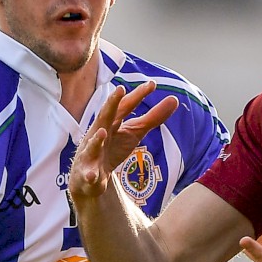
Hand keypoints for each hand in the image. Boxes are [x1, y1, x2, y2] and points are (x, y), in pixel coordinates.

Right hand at [68, 81, 179, 208]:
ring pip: (92, 145)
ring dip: (96, 139)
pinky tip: (94, 176)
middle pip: (105, 117)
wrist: (90, 177)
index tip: (152, 84)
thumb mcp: (134, 132)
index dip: (137, 95)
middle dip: (111, 104)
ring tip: (102, 132)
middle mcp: (99, 133)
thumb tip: (174, 99)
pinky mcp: (87, 173)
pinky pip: (89, 174)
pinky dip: (90, 175)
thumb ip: (152, 117)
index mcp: (112, 122)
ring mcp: (91, 153)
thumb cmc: (113, 148)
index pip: (125, 106)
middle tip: (120, 90)